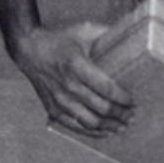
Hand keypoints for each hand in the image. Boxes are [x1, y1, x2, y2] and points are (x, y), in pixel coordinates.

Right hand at [15, 23, 133, 134]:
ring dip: (110, 126)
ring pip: (91, 122)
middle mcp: (67, 85)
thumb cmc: (60, 39)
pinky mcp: (53, 109)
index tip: (134, 101)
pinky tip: (106, 132)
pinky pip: (76, 126)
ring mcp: (59, 100)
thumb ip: (108, 34)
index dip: (123, 98)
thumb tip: (134, 36)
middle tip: (133, 114)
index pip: (106, 88)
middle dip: (121, 114)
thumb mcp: (84, 30)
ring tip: (123, 125)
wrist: (28, 49)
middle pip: (102, 108)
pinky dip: (94, 132)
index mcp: (76, 65)